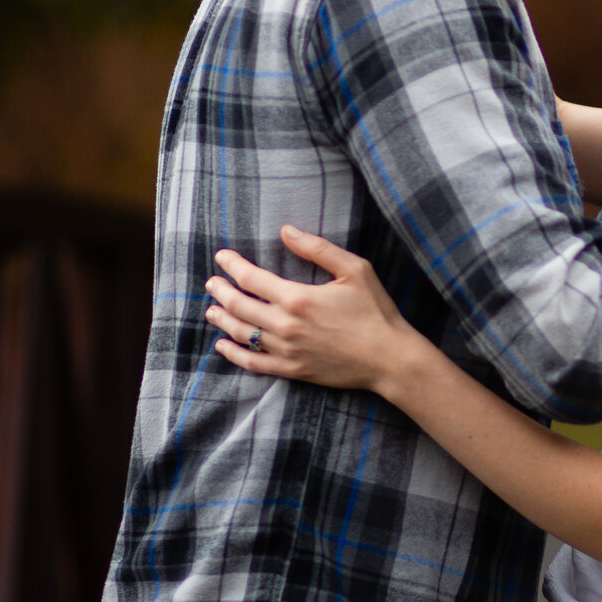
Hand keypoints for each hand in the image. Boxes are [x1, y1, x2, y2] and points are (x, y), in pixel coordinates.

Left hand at [205, 225, 431, 390]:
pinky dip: (233, 354)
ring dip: (222, 320)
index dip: (232, 266)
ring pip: (242, 334)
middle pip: (239, 306)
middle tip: (212, 283)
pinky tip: (223, 345)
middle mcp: (285, 325)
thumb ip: (318, 248)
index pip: (252, 278)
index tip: (222, 257)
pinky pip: (253, 363)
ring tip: (211, 310)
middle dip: (221, 291)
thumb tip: (286, 231)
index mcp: (297, 298)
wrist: (389, 358)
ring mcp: (286, 351)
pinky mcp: (292, 370)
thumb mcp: (354, 270)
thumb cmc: (375, 311)